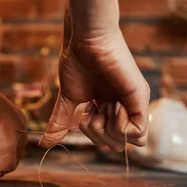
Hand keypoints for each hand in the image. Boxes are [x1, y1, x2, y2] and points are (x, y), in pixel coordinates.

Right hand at [39, 0, 149, 151]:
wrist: (85, 41)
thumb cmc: (78, 61)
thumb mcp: (68, 99)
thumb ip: (60, 122)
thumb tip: (45, 143)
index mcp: (109, 109)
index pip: (107, 140)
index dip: (94, 134)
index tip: (87, 111)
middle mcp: (124, 109)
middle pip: (115, 145)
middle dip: (98, 135)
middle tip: (93, 109)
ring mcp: (134, 104)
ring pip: (128, 143)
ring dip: (108, 130)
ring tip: (103, 105)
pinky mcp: (140, 99)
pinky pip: (139, 133)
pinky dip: (121, 127)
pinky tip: (112, 105)